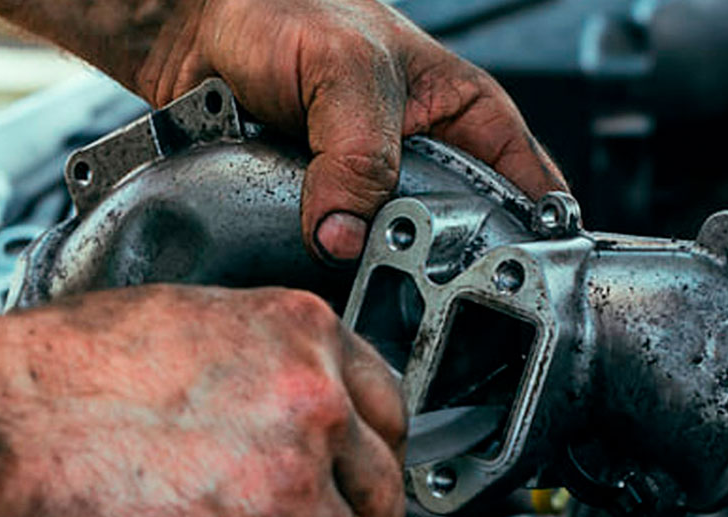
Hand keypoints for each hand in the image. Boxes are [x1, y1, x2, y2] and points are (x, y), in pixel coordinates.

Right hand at [0, 285, 405, 516]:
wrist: (2, 420)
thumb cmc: (72, 368)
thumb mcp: (200, 320)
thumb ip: (272, 360)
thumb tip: (301, 398)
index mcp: (307, 338)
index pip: (393, 410)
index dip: (374, 451)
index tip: (360, 471)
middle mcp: (316, 410)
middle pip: (383, 490)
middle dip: (354, 516)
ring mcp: (292, 492)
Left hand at [136, 0, 566, 262]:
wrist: (194, 26)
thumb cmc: (282, 8)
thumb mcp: (346, 70)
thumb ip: (358, 153)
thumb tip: (349, 236)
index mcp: (466, 116)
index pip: (530, 192)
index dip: (533, 241)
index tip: (511, 279)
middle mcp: (428, 159)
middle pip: (462, 239)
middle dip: (438, 264)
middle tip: (413, 278)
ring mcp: (375, 191)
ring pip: (395, 257)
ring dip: (373, 269)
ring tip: (356, 269)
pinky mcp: (326, 213)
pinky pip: (337, 258)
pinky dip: (324, 265)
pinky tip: (314, 261)